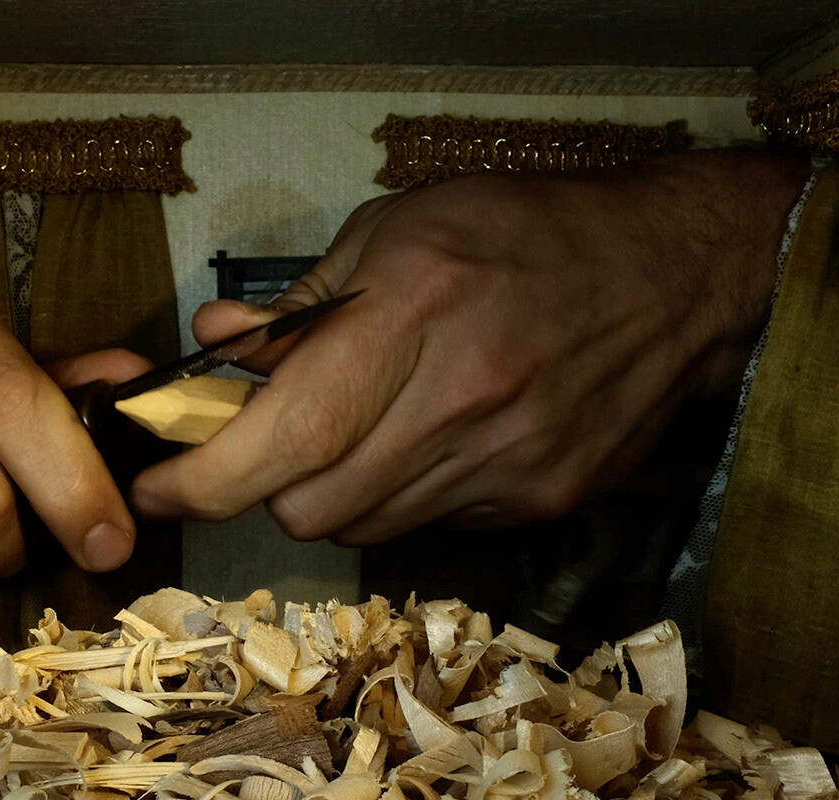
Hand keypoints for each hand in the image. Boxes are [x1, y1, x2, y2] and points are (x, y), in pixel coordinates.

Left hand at [130, 149, 808, 544]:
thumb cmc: (525, 233)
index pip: (274, 447)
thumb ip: (301, 306)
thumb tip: (214, 347)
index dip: (198, 482)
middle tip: (278, 440)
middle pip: (307, 510)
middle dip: (270, 486)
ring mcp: (505, 464)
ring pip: (366, 528)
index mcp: (410, 318)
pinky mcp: (541, 500)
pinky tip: (440, 436)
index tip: (162, 482)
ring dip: (339, 492)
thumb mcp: (399, 232)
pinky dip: (411, 493)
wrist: (677, 274)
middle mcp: (457, 404)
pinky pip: (434, 523)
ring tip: (368, 427)